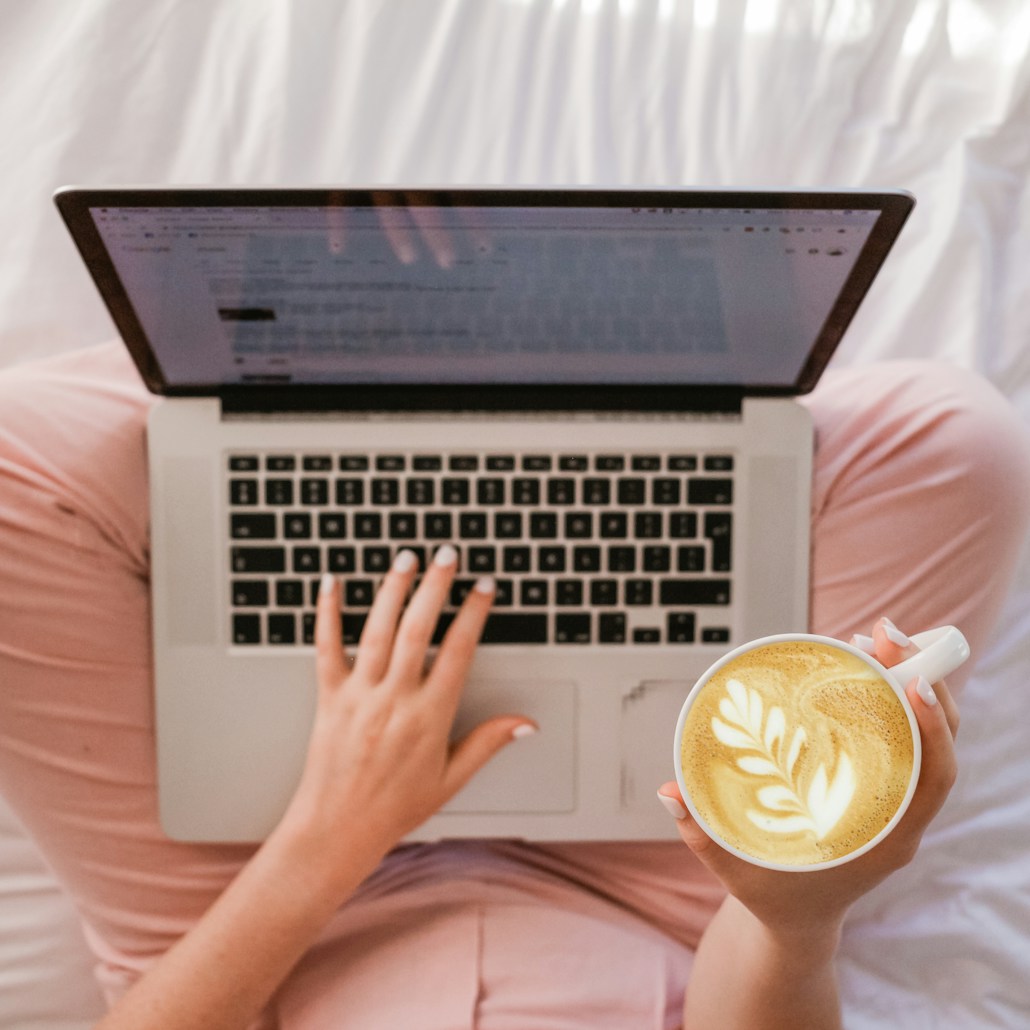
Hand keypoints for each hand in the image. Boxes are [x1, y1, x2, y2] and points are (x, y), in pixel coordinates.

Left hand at [276, 546, 533, 887]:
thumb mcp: (451, 779)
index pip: (458, 651)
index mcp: (430, 717)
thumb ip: (488, 743)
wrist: (337, 830)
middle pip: (418, 629)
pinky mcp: (328, 697)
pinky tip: (331, 583)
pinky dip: (327, 612)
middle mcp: (395, 700)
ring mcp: (360, 696)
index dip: (474, 613)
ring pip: (378, 630)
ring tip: (406, 558)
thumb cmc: (394, 808)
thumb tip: (526, 724)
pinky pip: (326, 647)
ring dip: (393, 589)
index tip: (484, 587)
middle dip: (436, 586)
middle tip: (448, 555)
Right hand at [658, 616, 959, 940]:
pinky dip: (890, 698)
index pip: (932, 779)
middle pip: (935, 742)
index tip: (913, 684)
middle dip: (921, 680)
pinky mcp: (881, 786)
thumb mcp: (734, 870)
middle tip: (884, 635)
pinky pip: (901, 736)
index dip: (933, 729)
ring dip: (907, 680)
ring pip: (923, 732)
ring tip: (872, 638)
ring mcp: (896, 799)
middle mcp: (901, 817)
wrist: (797, 920)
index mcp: (885, 841)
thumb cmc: (773, 896)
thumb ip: (700, 834)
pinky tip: (860, 666)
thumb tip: (668, 792)